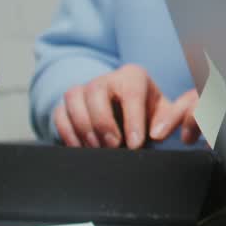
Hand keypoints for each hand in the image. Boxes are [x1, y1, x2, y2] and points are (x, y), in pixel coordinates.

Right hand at [52, 64, 198, 149]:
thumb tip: (157, 134)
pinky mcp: (68, 103)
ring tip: (97, 148)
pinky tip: (80, 148)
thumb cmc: (147, 111)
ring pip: (74, 99)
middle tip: (114, 146)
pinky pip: (60, 113)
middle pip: (96, 93)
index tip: (135, 144)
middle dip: (104, 123)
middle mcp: (106, 78)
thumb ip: (166, 121)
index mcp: (133, 76)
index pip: (131, 93)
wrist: (126, 110)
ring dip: (83, 127)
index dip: (133, 120)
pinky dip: (67, 132)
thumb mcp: (162, 113)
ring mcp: (84, 88)